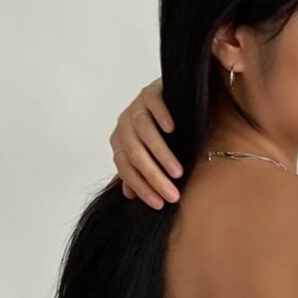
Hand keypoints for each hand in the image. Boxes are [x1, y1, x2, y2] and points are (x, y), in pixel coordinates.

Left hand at [109, 78, 182, 209]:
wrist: (167, 99)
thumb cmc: (158, 133)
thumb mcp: (147, 155)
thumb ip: (136, 172)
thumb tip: (129, 195)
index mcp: (120, 143)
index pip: (126, 169)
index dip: (141, 188)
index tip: (160, 204)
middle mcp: (124, 126)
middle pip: (135, 154)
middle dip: (154, 177)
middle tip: (173, 195)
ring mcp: (136, 107)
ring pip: (144, 133)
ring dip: (161, 155)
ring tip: (177, 172)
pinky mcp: (150, 93)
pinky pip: (153, 105)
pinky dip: (161, 117)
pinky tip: (172, 129)